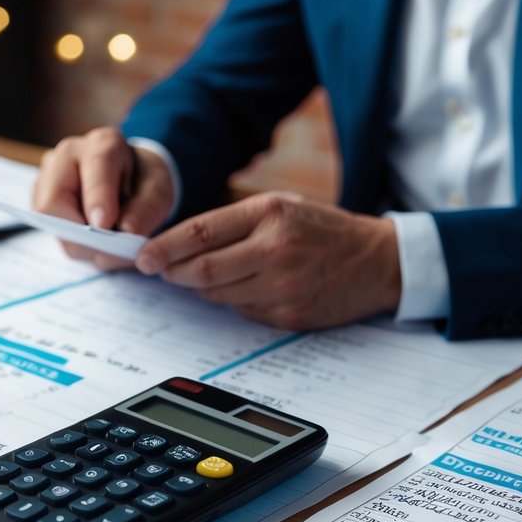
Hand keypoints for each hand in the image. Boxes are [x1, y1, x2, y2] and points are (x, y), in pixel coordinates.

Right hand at [32, 127, 174, 269]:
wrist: (129, 178)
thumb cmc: (143, 182)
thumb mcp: (159, 192)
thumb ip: (147, 209)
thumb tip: (127, 231)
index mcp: (103, 144)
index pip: (95, 170)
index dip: (97, 200)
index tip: (104, 226)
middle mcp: (68, 154)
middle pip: (54, 200)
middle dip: (79, 233)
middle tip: (106, 248)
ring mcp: (48, 175)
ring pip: (47, 219)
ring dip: (77, 240)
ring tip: (103, 242)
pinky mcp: (40, 195)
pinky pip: (49, 227)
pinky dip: (72, 240)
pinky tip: (91, 235)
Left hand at [134, 192, 401, 329]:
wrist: (378, 261)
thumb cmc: (323, 230)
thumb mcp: (281, 207)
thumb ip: (234, 222)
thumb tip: (179, 244)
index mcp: (269, 214)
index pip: (200, 234)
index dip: (164, 248)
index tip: (142, 256)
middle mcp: (275, 249)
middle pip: (201, 270)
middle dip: (172, 273)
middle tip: (158, 270)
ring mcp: (282, 287)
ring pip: (217, 295)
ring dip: (200, 288)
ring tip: (201, 276)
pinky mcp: (289, 315)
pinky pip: (242, 311)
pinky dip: (232, 301)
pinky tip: (243, 288)